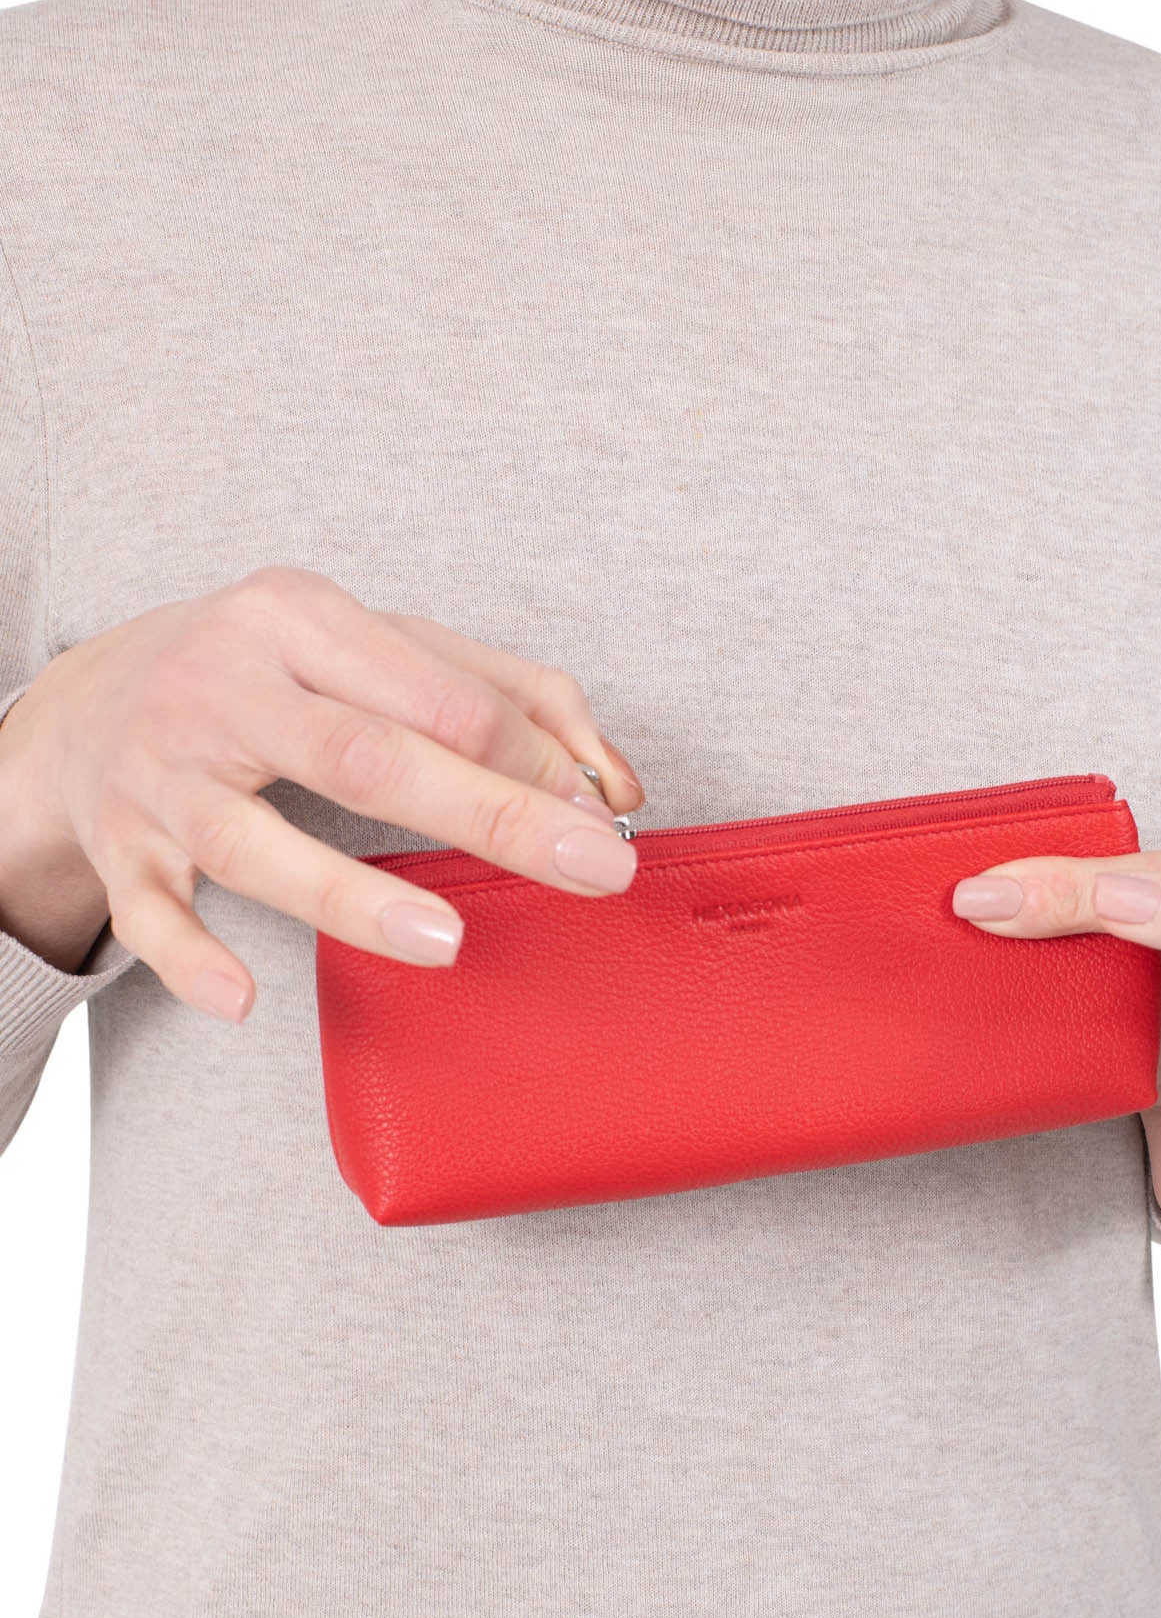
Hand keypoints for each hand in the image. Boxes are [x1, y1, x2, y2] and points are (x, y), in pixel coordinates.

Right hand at [0, 566, 645, 1021]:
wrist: (90, 698)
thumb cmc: (272, 675)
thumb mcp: (382, 646)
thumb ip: (511, 696)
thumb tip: (612, 782)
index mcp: (298, 619)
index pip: (437, 696)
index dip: (529, 759)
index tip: (600, 817)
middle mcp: (224, 686)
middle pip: (365, 757)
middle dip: (489, 814)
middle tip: (591, 868)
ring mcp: (164, 771)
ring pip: (252, 839)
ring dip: (350, 896)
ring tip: (445, 943)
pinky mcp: (120, 847)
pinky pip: (150, 913)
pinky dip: (192, 957)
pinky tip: (243, 998)